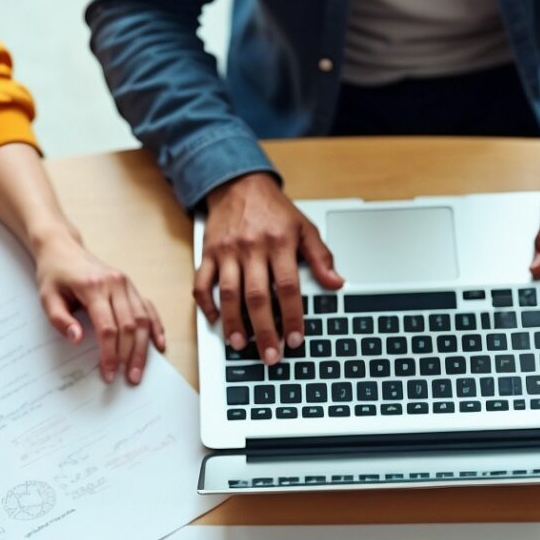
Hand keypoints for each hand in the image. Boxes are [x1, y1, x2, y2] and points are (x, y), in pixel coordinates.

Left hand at [35, 233, 165, 386]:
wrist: (62, 248)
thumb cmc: (54, 274)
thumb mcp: (47, 298)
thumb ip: (60, 320)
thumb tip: (77, 339)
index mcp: (93, 287)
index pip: (107, 328)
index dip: (110, 354)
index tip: (108, 373)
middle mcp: (115, 284)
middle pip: (130, 326)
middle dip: (130, 356)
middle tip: (129, 378)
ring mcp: (126, 284)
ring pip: (143, 319)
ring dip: (143, 348)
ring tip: (139, 370)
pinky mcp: (131, 286)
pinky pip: (148, 308)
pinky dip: (156, 327)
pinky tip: (158, 344)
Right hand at [195, 173, 339, 364]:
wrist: (238, 184)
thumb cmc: (273, 210)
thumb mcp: (304, 227)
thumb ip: (321, 256)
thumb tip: (336, 283)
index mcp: (279, 243)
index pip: (288, 287)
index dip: (292, 316)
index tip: (295, 339)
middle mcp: (252, 248)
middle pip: (257, 296)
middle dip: (264, 330)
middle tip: (270, 355)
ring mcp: (228, 252)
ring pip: (229, 293)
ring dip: (234, 323)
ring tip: (240, 344)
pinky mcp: (209, 253)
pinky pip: (202, 283)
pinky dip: (207, 304)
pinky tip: (215, 321)